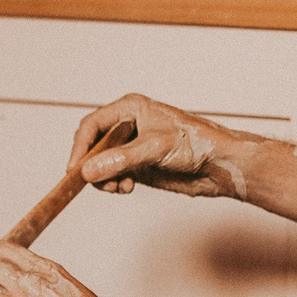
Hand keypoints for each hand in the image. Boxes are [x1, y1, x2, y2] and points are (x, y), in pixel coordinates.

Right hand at [71, 95, 256, 199]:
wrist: (220, 165)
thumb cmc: (197, 144)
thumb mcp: (155, 148)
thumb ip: (120, 159)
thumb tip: (88, 170)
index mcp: (131, 109)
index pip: (92, 125)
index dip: (80, 147)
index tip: (75, 170)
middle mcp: (128, 126)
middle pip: (92, 145)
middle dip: (92, 165)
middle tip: (98, 182)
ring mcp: (132, 147)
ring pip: (100, 163)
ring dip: (104, 178)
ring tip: (118, 186)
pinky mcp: (138, 166)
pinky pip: (113, 175)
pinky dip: (114, 184)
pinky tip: (127, 187)